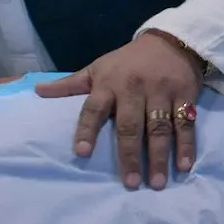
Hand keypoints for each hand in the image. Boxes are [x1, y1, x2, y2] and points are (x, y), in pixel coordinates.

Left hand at [35, 32, 203, 189]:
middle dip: (130, 155)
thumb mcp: (98, 68)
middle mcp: (134, 88)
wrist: (171, 40)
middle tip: (130, 183)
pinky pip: (185, 123)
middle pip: (130, 125)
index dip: (87, 130)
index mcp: (109, 83)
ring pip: (159, 127)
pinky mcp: (185, 94)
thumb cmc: (128, 61)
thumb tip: (38, 91)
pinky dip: (186, 145)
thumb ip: (71, 85)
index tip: (81, 153)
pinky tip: (184, 165)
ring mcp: (161, 91)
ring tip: (157, 182)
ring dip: (159, 156)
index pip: (94, 109)